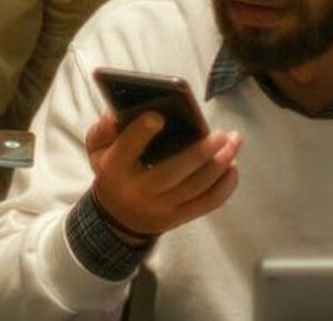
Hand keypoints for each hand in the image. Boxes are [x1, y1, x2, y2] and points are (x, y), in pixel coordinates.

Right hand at [86, 111, 241, 242]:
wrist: (117, 217)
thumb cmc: (113, 170)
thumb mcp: (97, 149)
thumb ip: (103, 130)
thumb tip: (115, 114)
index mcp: (115, 169)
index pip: (126, 150)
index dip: (141, 134)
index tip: (158, 116)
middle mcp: (138, 191)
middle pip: (171, 174)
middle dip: (198, 154)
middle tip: (221, 135)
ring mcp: (160, 208)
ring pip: (194, 189)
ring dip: (219, 166)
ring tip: (234, 142)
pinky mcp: (178, 218)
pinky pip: (206, 204)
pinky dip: (224, 187)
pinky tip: (233, 167)